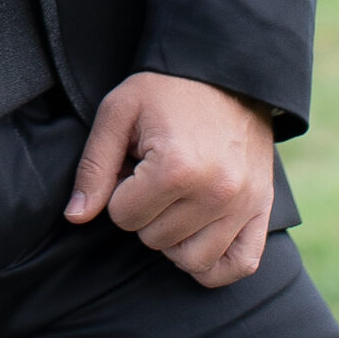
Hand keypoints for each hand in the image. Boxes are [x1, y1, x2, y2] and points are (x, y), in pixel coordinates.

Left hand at [65, 70, 275, 287]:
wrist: (226, 72)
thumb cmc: (166, 90)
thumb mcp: (118, 113)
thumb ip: (93, 167)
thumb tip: (76, 217)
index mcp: (176, 167)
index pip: (122, 217)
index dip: (118, 190)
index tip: (132, 164)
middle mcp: (215, 193)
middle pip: (154, 240)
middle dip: (144, 211)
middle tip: (154, 176)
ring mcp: (243, 205)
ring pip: (191, 260)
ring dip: (173, 238)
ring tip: (174, 201)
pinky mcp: (262, 209)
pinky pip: (240, 265)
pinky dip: (215, 265)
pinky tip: (198, 238)